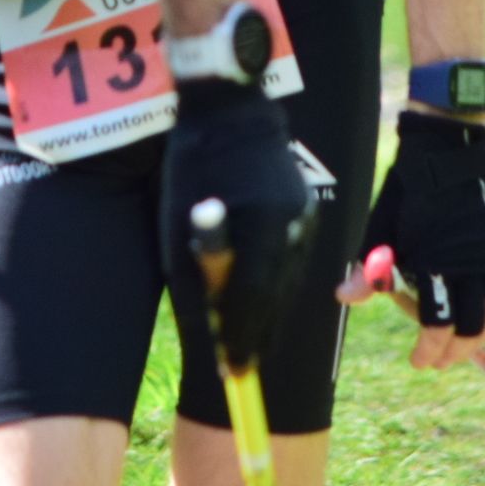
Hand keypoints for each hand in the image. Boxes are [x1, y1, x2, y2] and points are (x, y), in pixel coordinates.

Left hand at [163, 80, 313, 369]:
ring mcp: (306, 217)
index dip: (243, 339)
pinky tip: (255, 299)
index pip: (255, 299)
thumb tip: (207, 339)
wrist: (229, 111)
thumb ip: (193, 287)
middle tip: (238, 368)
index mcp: (260, 226)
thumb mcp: (176, 233)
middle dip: (257, 336)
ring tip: (244, 341)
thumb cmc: (190, 173)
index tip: (233, 373)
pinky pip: (292, 263)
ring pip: (288, 285)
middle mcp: (292, 224)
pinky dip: (273, 285)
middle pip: (277, 299)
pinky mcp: (308, 212)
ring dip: (266, 313)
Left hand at [340, 112, 484, 367]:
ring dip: (484, 328)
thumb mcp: (382, 227)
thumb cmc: (408, 186)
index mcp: (436, 264)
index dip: (428, 349)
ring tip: (470, 341)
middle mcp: (470, 263)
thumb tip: (344, 296)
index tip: (420, 362)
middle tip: (445, 360)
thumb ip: (371, 266)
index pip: (436, 324)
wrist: (446, 143)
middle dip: (458, 350)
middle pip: (473, 325)